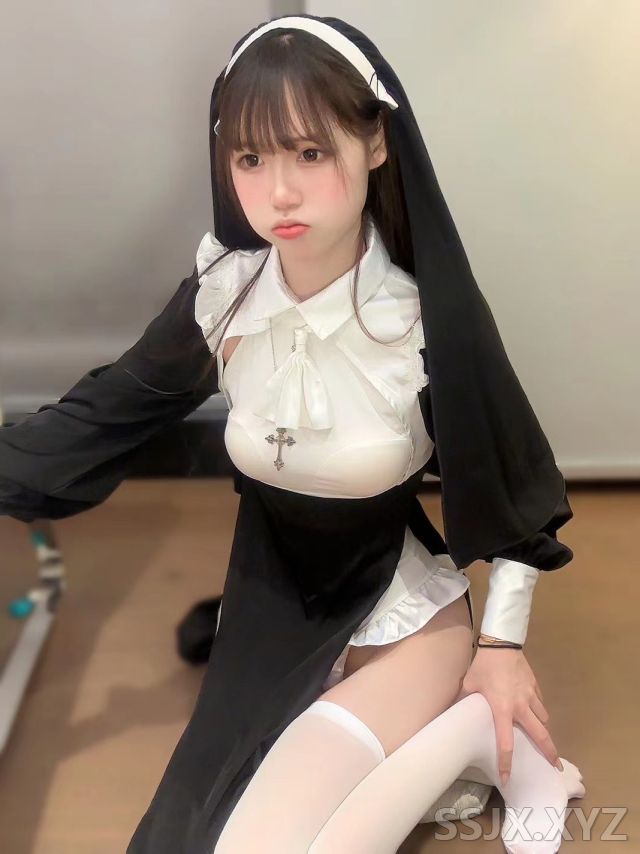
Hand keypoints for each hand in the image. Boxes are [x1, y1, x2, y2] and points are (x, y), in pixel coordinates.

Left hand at [457, 646, 561, 784]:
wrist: (501, 642)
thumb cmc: (483, 665)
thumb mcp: (469, 684)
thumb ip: (462, 701)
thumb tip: (449, 712)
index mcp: (503, 709)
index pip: (506, 743)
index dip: (506, 762)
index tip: (508, 777)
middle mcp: (521, 706)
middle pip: (541, 735)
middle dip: (550, 752)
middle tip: (555, 767)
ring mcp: (531, 696)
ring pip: (544, 719)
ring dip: (544, 729)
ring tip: (543, 738)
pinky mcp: (535, 686)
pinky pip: (541, 703)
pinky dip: (539, 710)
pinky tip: (534, 710)